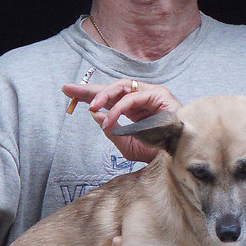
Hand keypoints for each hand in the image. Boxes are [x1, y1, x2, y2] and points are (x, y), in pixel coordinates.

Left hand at [62, 80, 183, 162]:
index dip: (89, 95)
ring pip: (121, 87)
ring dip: (103, 96)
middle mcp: (141, 98)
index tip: (68, 93)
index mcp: (134, 110)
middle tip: (69, 90)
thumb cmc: (157, 152)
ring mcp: (151, 94)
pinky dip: (119, 109)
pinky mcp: (159, 94)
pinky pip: (133, 98)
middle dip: (89, 89)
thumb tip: (95, 114)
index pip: (109, 99)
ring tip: (90, 107)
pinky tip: (110, 120)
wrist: (178, 157)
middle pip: (112, 88)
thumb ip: (112, 131)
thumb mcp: (127, 145)